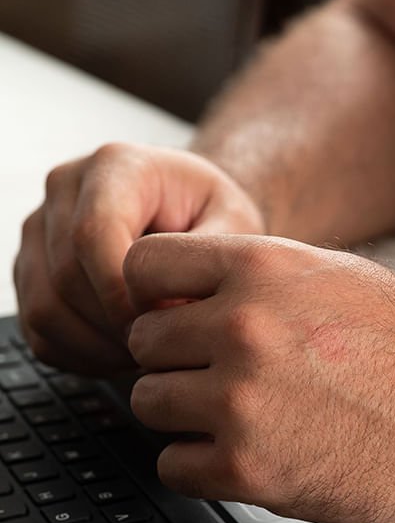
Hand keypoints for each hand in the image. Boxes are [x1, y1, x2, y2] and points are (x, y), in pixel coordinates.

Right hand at [14, 143, 265, 374]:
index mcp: (115, 166)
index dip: (122, 293)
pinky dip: (80, 355)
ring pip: (44, 308)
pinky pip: (39, 330)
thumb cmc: (215, 215)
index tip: (162, 326)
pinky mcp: (32, 270)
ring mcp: (40, 231)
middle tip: (166, 351)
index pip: (92, 234)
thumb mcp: (234, 223)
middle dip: (116, 326)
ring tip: (149, 356)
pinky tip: (124, 356)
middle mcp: (65, 190)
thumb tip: (172, 313)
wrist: (195, 211)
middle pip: (66, 277)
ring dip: (97, 348)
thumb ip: (208, 261)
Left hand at [124, 233, 394, 522]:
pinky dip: (201, 467)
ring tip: (238, 420)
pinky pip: (173, 466)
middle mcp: (244, 328)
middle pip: (142, 343)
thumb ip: (264, 279)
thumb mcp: (342, 279)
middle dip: (176, 361)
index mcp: (264, 270)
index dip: (156, 296)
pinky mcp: (248, 470)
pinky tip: (247, 456)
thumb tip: (201, 291)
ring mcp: (241, 401)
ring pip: (149, 404)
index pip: (142, 265)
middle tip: (219, 378)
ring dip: (185, 416)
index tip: (176, 320)